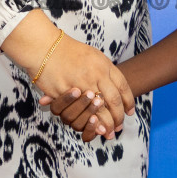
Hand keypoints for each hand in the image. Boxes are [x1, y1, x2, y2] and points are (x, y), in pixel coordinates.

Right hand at [3, 12, 133, 135]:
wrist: (46, 46)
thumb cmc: (69, 50)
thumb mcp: (93, 55)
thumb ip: (105, 70)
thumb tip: (116, 86)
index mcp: (104, 65)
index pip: (123, 86)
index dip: (128, 101)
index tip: (130, 111)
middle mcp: (97, 75)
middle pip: (114, 100)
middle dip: (118, 116)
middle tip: (119, 126)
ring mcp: (83, 84)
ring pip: (101, 108)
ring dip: (106, 122)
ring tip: (109, 131)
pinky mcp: (67, 92)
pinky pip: (80, 110)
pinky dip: (89, 121)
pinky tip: (93, 126)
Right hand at [39, 87, 112, 141]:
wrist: (101, 88)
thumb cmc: (85, 82)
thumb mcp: (75, 81)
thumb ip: (60, 88)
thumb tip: (42, 101)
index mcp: (61, 106)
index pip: (56, 107)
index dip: (66, 99)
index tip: (77, 89)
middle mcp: (67, 117)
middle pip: (68, 116)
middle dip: (80, 104)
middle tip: (91, 93)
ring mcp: (77, 125)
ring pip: (77, 125)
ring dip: (88, 113)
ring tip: (98, 102)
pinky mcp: (88, 133)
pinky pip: (86, 137)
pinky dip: (91, 128)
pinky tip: (97, 118)